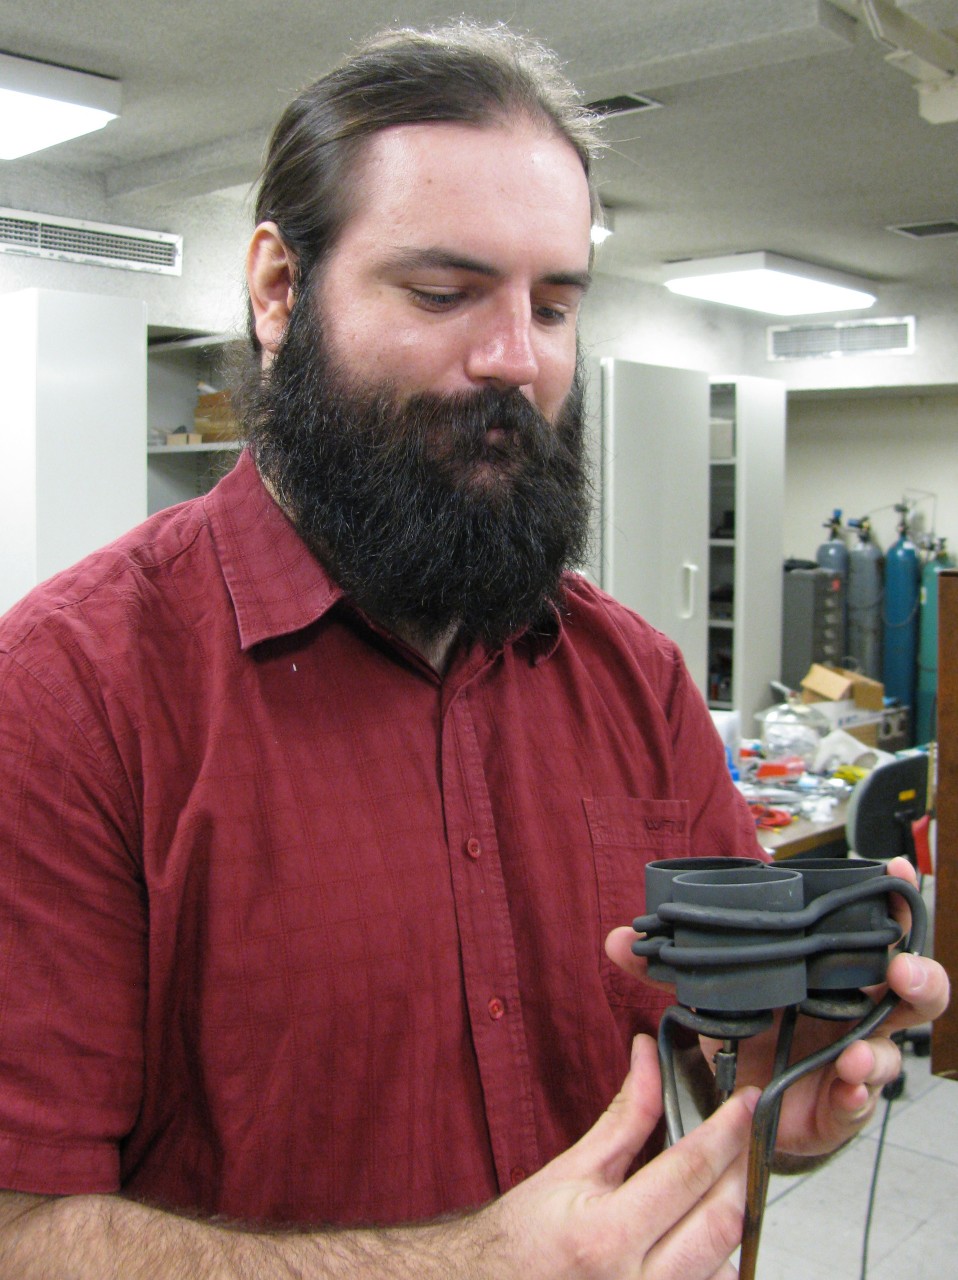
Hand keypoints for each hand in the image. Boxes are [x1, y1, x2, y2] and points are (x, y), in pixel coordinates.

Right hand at [485, 1034, 757, 1278]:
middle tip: (746, 1136)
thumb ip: (625, 1116)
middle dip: (743, 1169)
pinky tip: (701, 1228)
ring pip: (728, 1263)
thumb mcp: (573, 1167)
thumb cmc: (528, 1234)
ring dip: (733, 1215)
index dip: (725, 1131)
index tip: (745, 1103)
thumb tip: (648, 1059)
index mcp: (607, 1234)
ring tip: (723, 1179)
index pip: (688, 1172)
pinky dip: (719, 1257)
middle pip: (723, 1221)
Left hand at [605, 856, 950, 1159]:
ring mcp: (856, 1059)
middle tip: (901, 969)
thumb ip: (667, 969)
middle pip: (913, 989)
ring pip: (894, 1051)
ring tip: (855, 1055)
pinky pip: (860, 1103)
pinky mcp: (843, 1107)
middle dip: (918, 975)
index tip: (892, 868)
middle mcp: (855, 1012)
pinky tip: (845, 1089)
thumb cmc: (747, 1035)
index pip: (872, 929)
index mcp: (829, 973)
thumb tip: (618, 939)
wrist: (744, 1105)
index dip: (890, 899)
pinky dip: (855, 1096)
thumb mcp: (709, 995)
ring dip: (881, 1051)